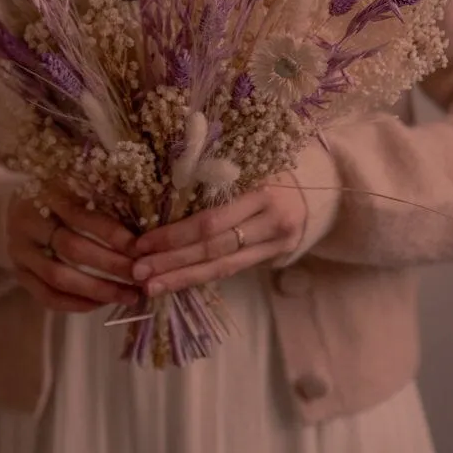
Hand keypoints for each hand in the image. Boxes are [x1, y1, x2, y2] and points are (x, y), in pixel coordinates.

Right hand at [8, 195, 140, 312]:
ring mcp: (19, 250)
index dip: (113, 234)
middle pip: (72, 247)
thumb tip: (145, 232)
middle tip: (141, 276)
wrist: (19, 207)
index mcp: (47, 193)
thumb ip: (106, 202)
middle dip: (111, 265)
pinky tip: (102, 304)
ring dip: (98, 290)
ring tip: (128, 295)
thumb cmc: (62, 195)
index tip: (141, 248)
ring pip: (58, 276)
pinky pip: (47, 296)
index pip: (82, 216)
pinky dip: (76, 304)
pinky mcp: (18, 273)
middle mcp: (28, 221)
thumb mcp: (80, 187)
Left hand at [130, 173, 306, 296]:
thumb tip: (160, 196)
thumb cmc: (268, 171)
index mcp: (262, 192)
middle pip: (214, 249)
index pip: (212, 222)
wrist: (314, 190)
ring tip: (150, 286)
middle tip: (138, 271)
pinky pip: (231, 270)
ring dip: (182, 278)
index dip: (174, 235)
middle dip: (172, 262)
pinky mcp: (273, 259)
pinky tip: (175, 283)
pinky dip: (200, 277)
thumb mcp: (247, 165)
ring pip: (222, 267)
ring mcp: (276, 245)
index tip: (141, 242)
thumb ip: (215, 179)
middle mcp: (272, 222)